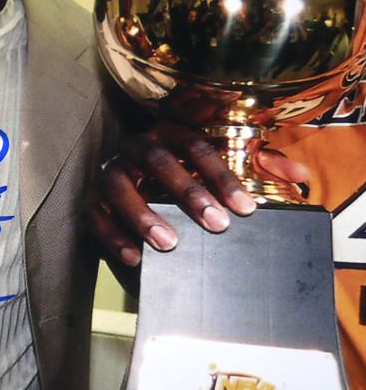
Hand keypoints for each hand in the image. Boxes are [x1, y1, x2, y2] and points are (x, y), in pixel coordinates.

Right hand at [88, 121, 308, 266]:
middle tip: (216, 225)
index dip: (222, 177)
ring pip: (119, 186)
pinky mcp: (91, 198)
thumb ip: (259, 165)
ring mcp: (110, 171)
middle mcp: (136, 147)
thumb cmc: (183, 172)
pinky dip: (112, 235)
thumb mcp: (220, 163)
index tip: (246, 209)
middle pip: (158, 161)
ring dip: (144, 214)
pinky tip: (134, 257)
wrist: (131, 175)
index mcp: (169, 132)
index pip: (197, 148)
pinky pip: (96, 215)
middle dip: (188, 193)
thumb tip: (299, 176)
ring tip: (169, 243)